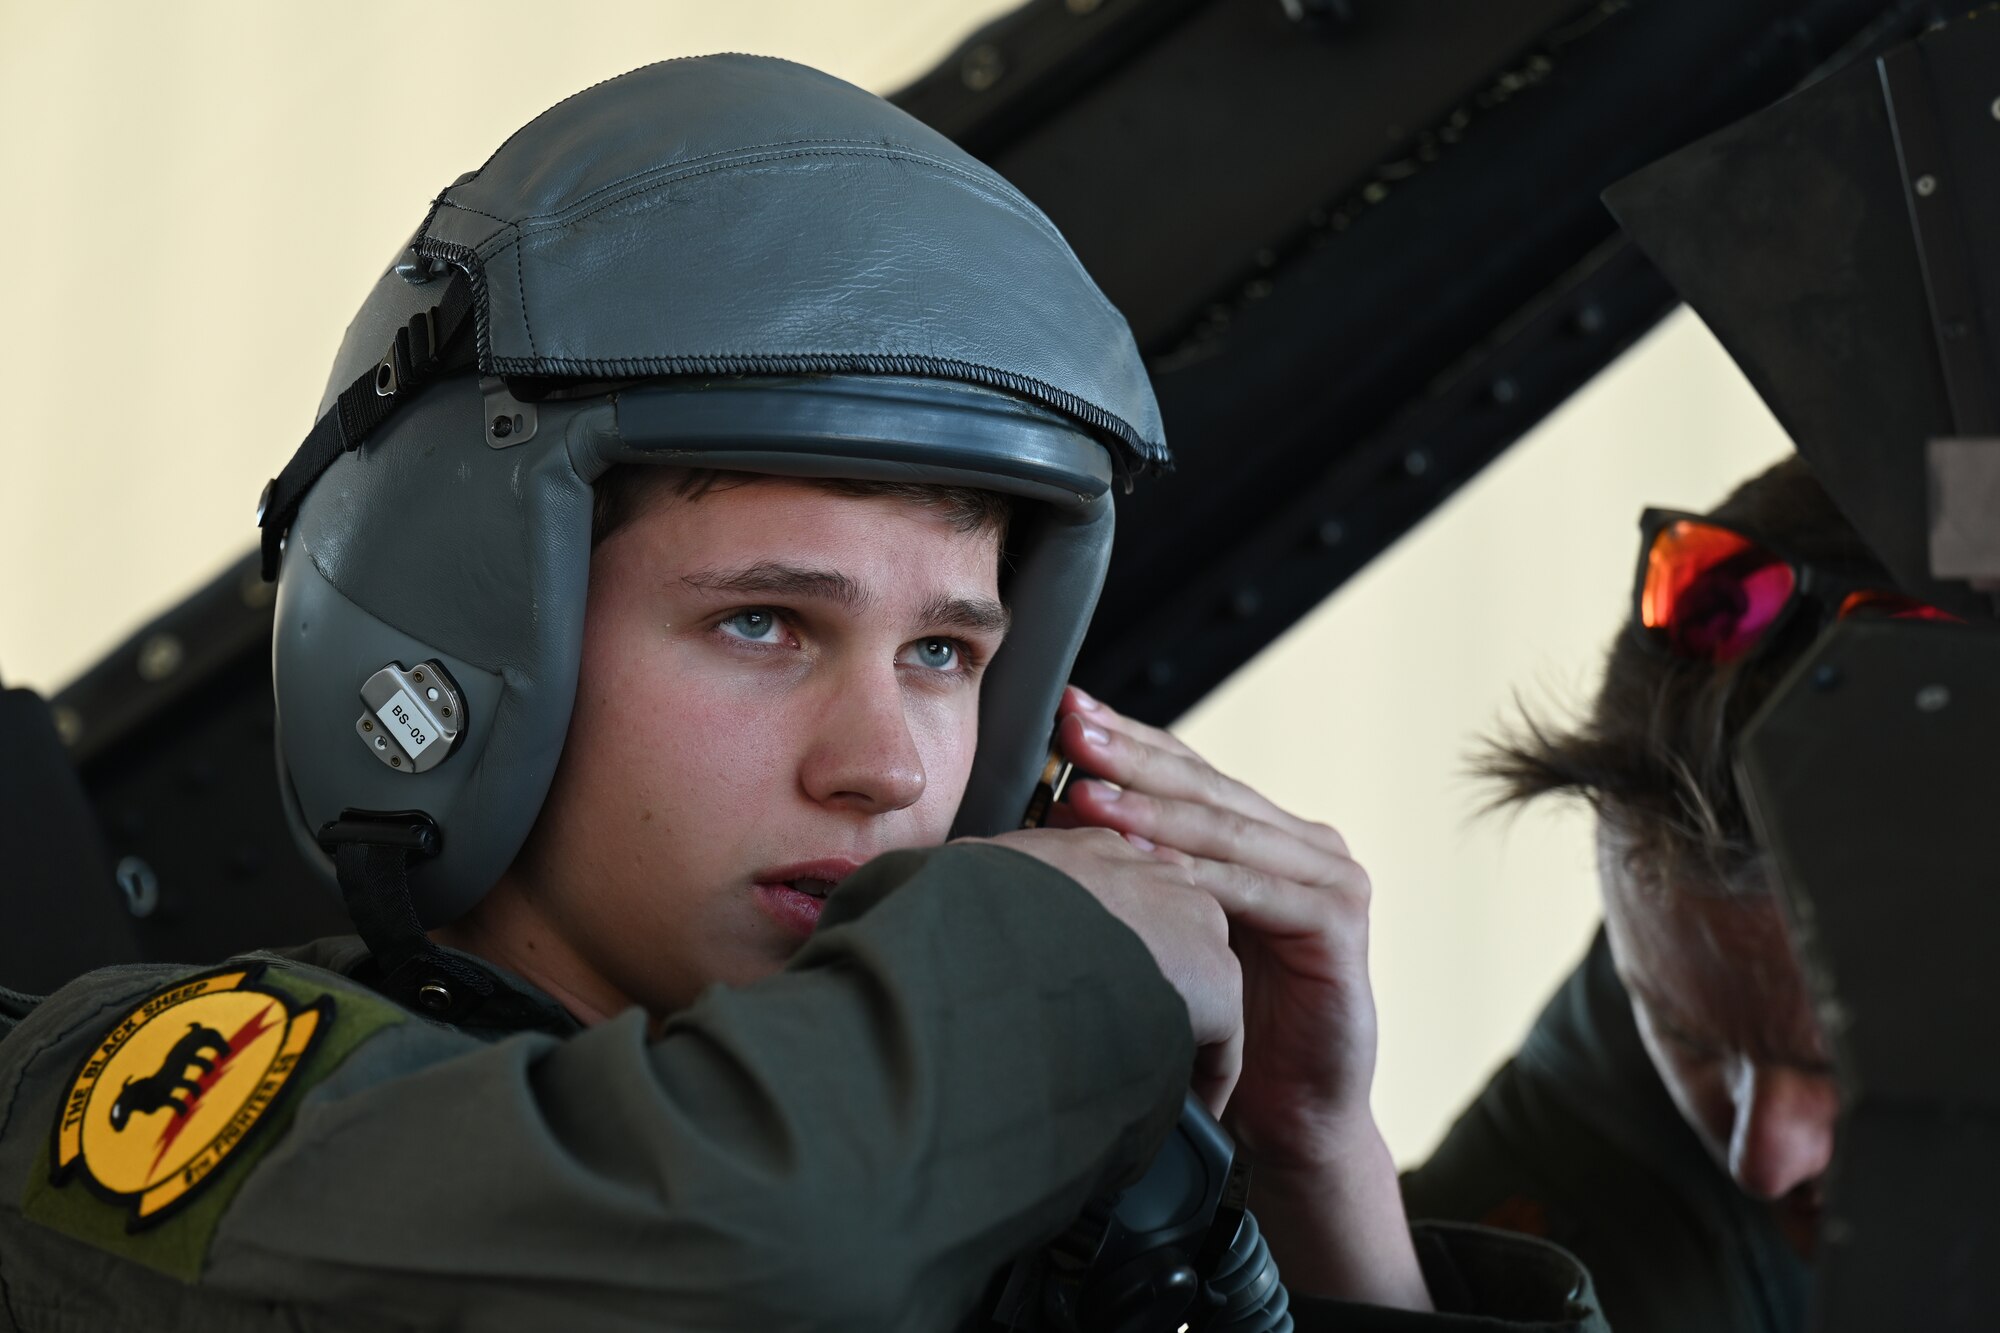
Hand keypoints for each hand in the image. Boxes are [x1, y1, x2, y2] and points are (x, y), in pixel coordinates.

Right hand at [975, 825, 1243, 1114]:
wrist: (998, 942)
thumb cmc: (964, 920)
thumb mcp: (969, 887)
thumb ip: (987, 898)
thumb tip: (946, 912)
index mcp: (1093, 850)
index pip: (1124, 897)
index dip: (1113, 948)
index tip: (1098, 989)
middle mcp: (1153, 873)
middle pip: (1170, 936)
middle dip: (1157, 987)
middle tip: (1130, 1041)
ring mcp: (1191, 921)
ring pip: (1197, 989)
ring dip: (1182, 1034)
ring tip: (1160, 1086)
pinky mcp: (1213, 978)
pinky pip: (1221, 1043)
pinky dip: (1205, 1081)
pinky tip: (1193, 1117)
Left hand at [1046, 685, 1430, 1309]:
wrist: (1288, 1115)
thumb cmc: (1219, 1026)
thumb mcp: (1171, 932)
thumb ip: (1137, 873)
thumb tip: (1047, 814)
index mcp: (1260, 835)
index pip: (1187, 770)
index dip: (1127, 738)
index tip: (1064, 711)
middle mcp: (1301, 843)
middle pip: (1205, 787)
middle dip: (1131, 756)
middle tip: (1070, 730)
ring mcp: (1328, 877)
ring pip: (1226, 832)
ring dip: (1152, 812)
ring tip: (1087, 794)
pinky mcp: (1339, 923)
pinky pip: (1258, 891)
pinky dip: (1198, 876)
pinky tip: (1145, 866)